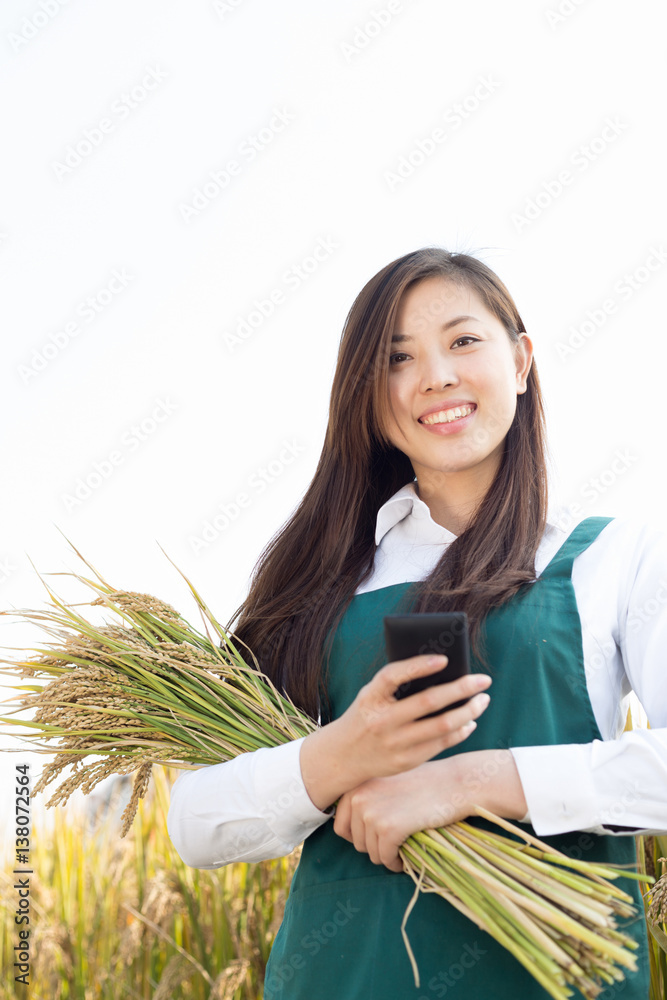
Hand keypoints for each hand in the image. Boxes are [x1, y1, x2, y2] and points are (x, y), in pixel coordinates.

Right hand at [299, 654, 491, 810]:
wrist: (342, 756)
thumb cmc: (365, 715)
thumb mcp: (371, 696)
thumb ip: (397, 685)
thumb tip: (442, 670)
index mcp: (370, 697)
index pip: (393, 676)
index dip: (419, 666)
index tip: (444, 659)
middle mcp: (382, 721)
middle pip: (429, 702)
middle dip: (462, 689)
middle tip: (484, 679)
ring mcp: (395, 744)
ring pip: (442, 726)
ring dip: (468, 711)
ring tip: (483, 699)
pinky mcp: (407, 761)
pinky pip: (441, 744)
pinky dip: (460, 731)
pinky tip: (470, 720)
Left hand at [333, 761, 460, 871]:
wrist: (454, 782)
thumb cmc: (424, 783)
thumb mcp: (385, 782)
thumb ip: (365, 798)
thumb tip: (346, 829)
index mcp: (356, 785)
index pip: (340, 825)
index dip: (359, 836)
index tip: (377, 837)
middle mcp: (358, 797)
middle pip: (355, 842)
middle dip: (374, 847)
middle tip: (394, 843)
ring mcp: (372, 812)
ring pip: (370, 852)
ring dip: (386, 856)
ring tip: (402, 848)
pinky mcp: (389, 828)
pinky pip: (384, 857)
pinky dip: (395, 862)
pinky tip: (405, 857)